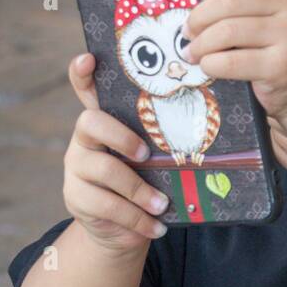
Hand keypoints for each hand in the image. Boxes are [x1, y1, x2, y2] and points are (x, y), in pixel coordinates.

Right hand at [63, 52, 169, 252]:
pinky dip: (136, 218)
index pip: (86, 88)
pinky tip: (156, 226)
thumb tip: (210, 122)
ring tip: (162, 204)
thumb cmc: (146, 182)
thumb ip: (164, 139)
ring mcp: (76, 168)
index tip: (88, 59)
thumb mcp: (156, 158)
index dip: (83, 73)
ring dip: (139, 190)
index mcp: (104, 121)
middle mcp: (83, 138)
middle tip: (146, 154)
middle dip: (121, 137)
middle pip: (91, 123)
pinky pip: (106, 206)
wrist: (123, 228)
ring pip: (104, 169)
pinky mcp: (76, 197)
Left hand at [181, 0, 286, 122]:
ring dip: (200, 44)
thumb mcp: (269, 3)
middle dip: (199, 18)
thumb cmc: (277, 38)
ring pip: (227, 33)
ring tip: (191, 51)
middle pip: (231, 4)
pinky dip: (210, 63)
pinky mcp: (281, 67)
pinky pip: (231, 62)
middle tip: (187, 30)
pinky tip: (207, 65)